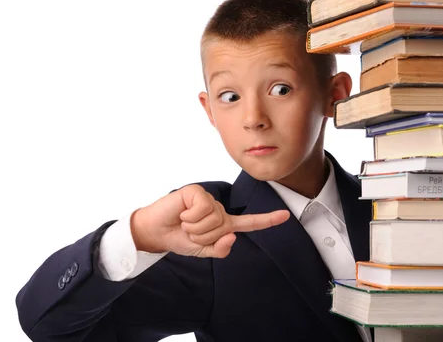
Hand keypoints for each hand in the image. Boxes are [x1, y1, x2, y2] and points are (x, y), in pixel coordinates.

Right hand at [131, 184, 289, 257]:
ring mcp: (208, 199)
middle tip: (189, 231)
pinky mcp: (197, 192)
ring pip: (214, 219)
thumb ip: (220, 249)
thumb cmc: (179, 239)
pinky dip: (190, 217)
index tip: (285, 216)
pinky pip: (203, 209)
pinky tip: (181, 213)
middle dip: (204, 236)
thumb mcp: (203, 250)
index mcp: (223, 224)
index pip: (249, 223)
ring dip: (195, 227)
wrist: (156, 233)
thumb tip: (233, 236)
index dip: (267, 220)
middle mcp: (218, 209)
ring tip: (184, 223)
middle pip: (224, 228)